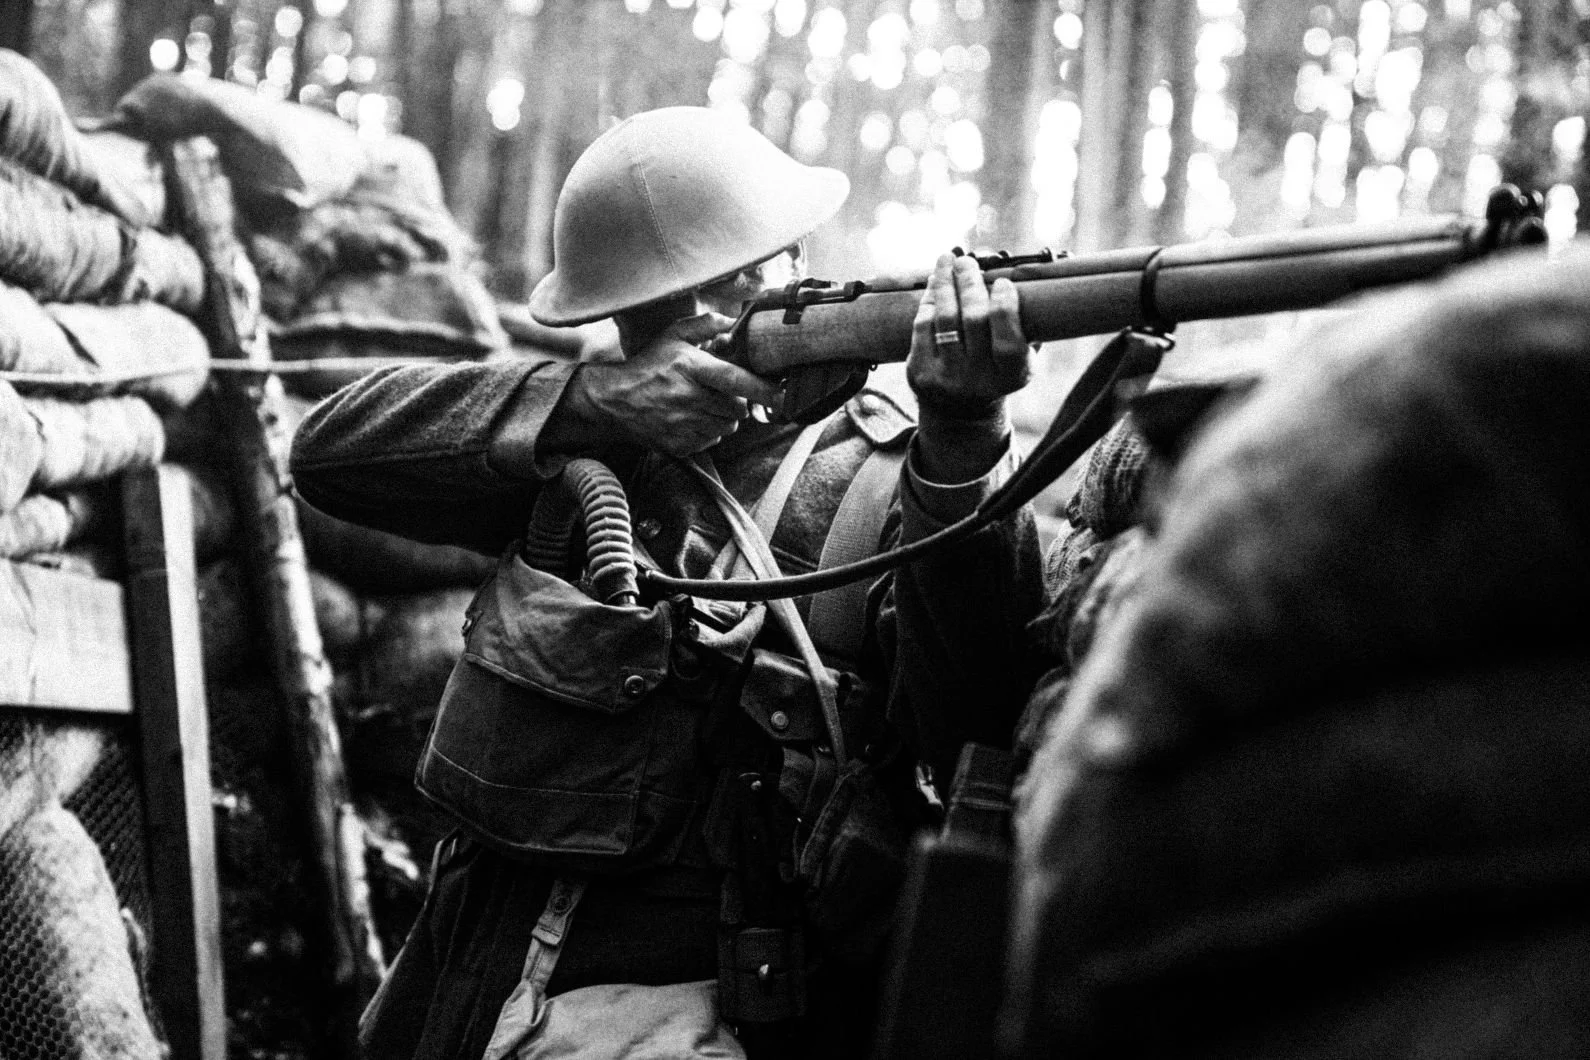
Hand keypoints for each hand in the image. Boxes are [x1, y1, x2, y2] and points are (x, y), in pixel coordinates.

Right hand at [572, 313, 782, 455]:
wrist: (614, 400)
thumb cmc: (648, 365)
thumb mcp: (673, 335)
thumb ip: (705, 325)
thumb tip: (734, 321)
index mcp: (691, 368)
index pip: (736, 380)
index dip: (763, 389)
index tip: (782, 394)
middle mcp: (689, 398)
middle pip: (738, 409)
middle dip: (737, 402)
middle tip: (722, 393)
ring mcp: (684, 425)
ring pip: (728, 427)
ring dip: (724, 418)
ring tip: (705, 405)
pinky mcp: (680, 445)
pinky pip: (711, 441)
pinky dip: (708, 432)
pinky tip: (692, 419)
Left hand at [906, 253, 1031, 417]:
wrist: (961, 408)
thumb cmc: (996, 365)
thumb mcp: (1020, 353)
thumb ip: (1026, 320)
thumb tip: (1010, 267)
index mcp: (1012, 375)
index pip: (1008, 342)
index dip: (1005, 308)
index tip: (1002, 282)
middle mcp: (980, 380)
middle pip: (974, 321)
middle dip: (969, 284)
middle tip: (967, 261)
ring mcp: (948, 379)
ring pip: (945, 319)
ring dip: (944, 283)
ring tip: (947, 261)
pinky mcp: (921, 373)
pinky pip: (923, 326)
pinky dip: (928, 301)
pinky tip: (933, 285)